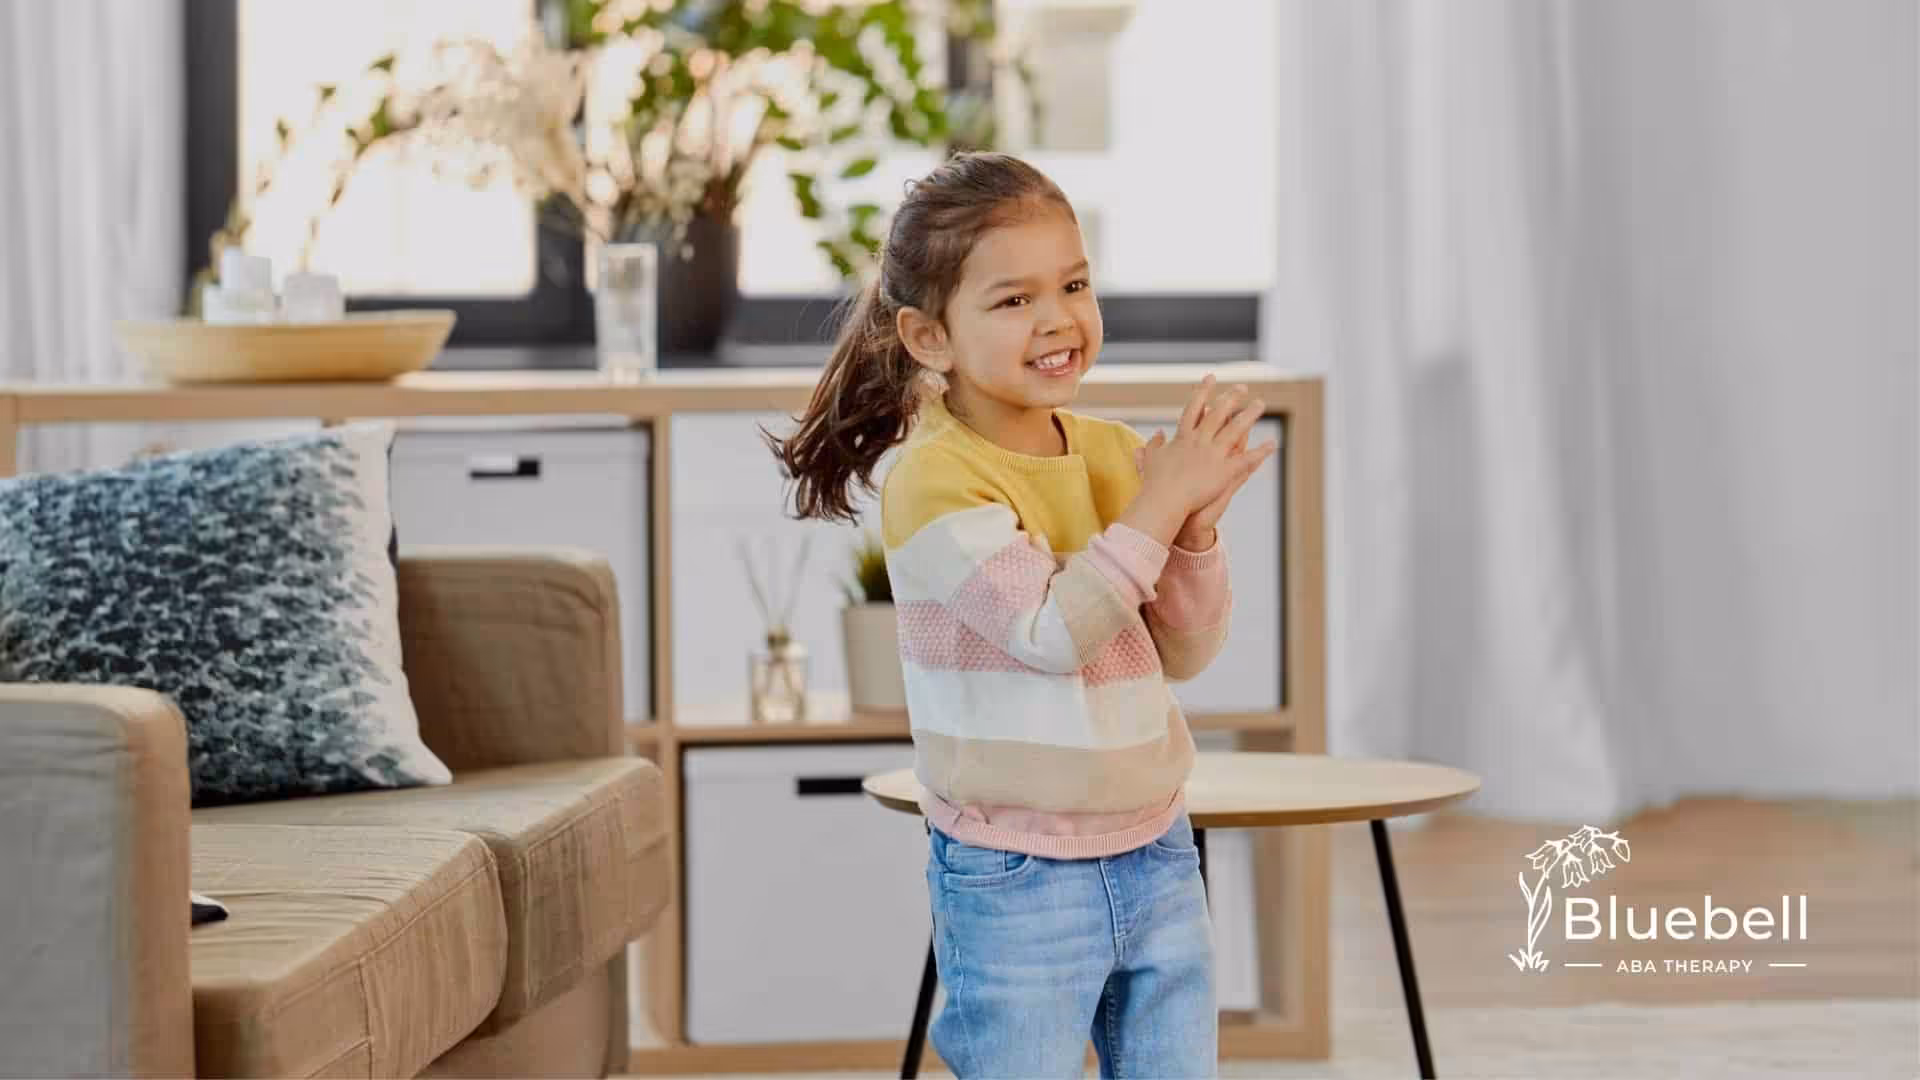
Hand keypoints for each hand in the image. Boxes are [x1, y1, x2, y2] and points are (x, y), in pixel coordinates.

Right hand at [1136, 374, 1276, 517]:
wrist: (1162, 502)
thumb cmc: (1154, 484)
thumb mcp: (1151, 460)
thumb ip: (1154, 444)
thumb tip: (1159, 432)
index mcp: (1183, 437)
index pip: (1194, 408)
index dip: (1203, 391)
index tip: (1211, 378)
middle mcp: (1199, 441)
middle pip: (1218, 414)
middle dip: (1230, 398)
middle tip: (1242, 387)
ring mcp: (1213, 455)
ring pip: (1235, 430)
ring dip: (1249, 415)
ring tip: (1260, 403)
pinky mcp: (1224, 472)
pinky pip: (1246, 459)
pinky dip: (1260, 452)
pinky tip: (1272, 444)